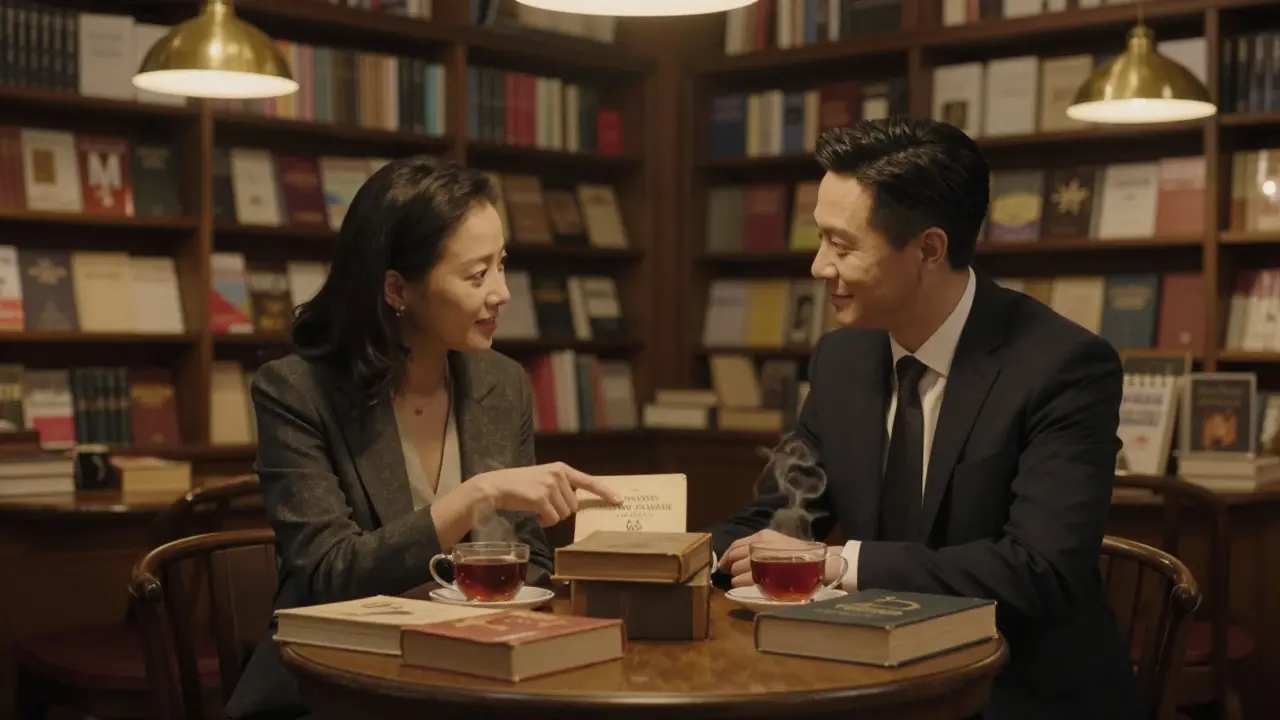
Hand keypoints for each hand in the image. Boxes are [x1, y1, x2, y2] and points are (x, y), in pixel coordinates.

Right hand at [470, 462, 621, 526]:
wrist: (496, 486)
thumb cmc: (520, 486)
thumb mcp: (544, 479)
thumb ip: (562, 487)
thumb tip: (576, 505)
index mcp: (561, 469)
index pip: (589, 481)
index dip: (605, 492)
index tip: (619, 501)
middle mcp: (558, 475)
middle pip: (573, 506)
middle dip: (560, 510)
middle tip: (544, 504)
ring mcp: (550, 486)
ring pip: (563, 514)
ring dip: (551, 516)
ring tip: (536, 506)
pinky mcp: (541, 498)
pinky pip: (552, 519)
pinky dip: (543, 521)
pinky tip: (533, 512)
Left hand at [718, 529, 845, 588]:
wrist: (819, 564)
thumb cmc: (800, 555)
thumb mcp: (776, 542)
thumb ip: (758, 547)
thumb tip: (737, 558)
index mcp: (761, 537)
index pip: (735, 546)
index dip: (726, 557)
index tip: (723, 565)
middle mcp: (759, 547)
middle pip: (734, 559)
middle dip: (732, 568)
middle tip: (734, 575)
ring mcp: (761, 562)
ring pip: (736, 573)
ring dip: (736, 579)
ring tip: (743, 583)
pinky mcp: (765, 577)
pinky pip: (743, 582)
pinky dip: (740, 586)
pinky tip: (745, 588)